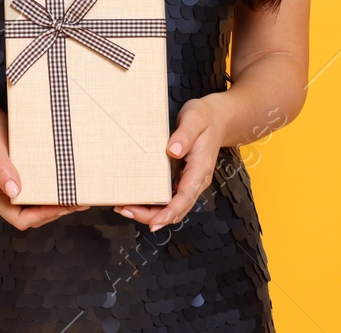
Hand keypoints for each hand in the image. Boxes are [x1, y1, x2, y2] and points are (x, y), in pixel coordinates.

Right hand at [0, 106, 89, 229]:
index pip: (19, 218)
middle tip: (78, 202)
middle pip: (30, 217)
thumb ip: (1, 167)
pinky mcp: (18, 183)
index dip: (42, 216)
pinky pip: (35, 195)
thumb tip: (14, 191)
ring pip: (35, 209)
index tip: (62, 206)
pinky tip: (66, 188)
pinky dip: (51, 195)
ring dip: (55, 206)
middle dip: (54, 212)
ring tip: (77, 198)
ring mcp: (8, 192)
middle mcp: (0, 198)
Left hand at [114, 95, 227, 232]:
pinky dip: (152, 200)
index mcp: (200, 170)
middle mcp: (195, 180)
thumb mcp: (195, 120)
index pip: (185, 198)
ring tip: (124, 207)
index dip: (169, 213)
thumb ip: (185, 135)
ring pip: (170, 205)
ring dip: (148, 211)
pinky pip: (167, 195)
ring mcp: (188, 180)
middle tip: (125, 210)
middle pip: (175, 208)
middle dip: (151, 215)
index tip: (154, 224)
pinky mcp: (181, 176)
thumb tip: (172, 151)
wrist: (216, 117)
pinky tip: (135, 197)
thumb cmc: (205, 118)